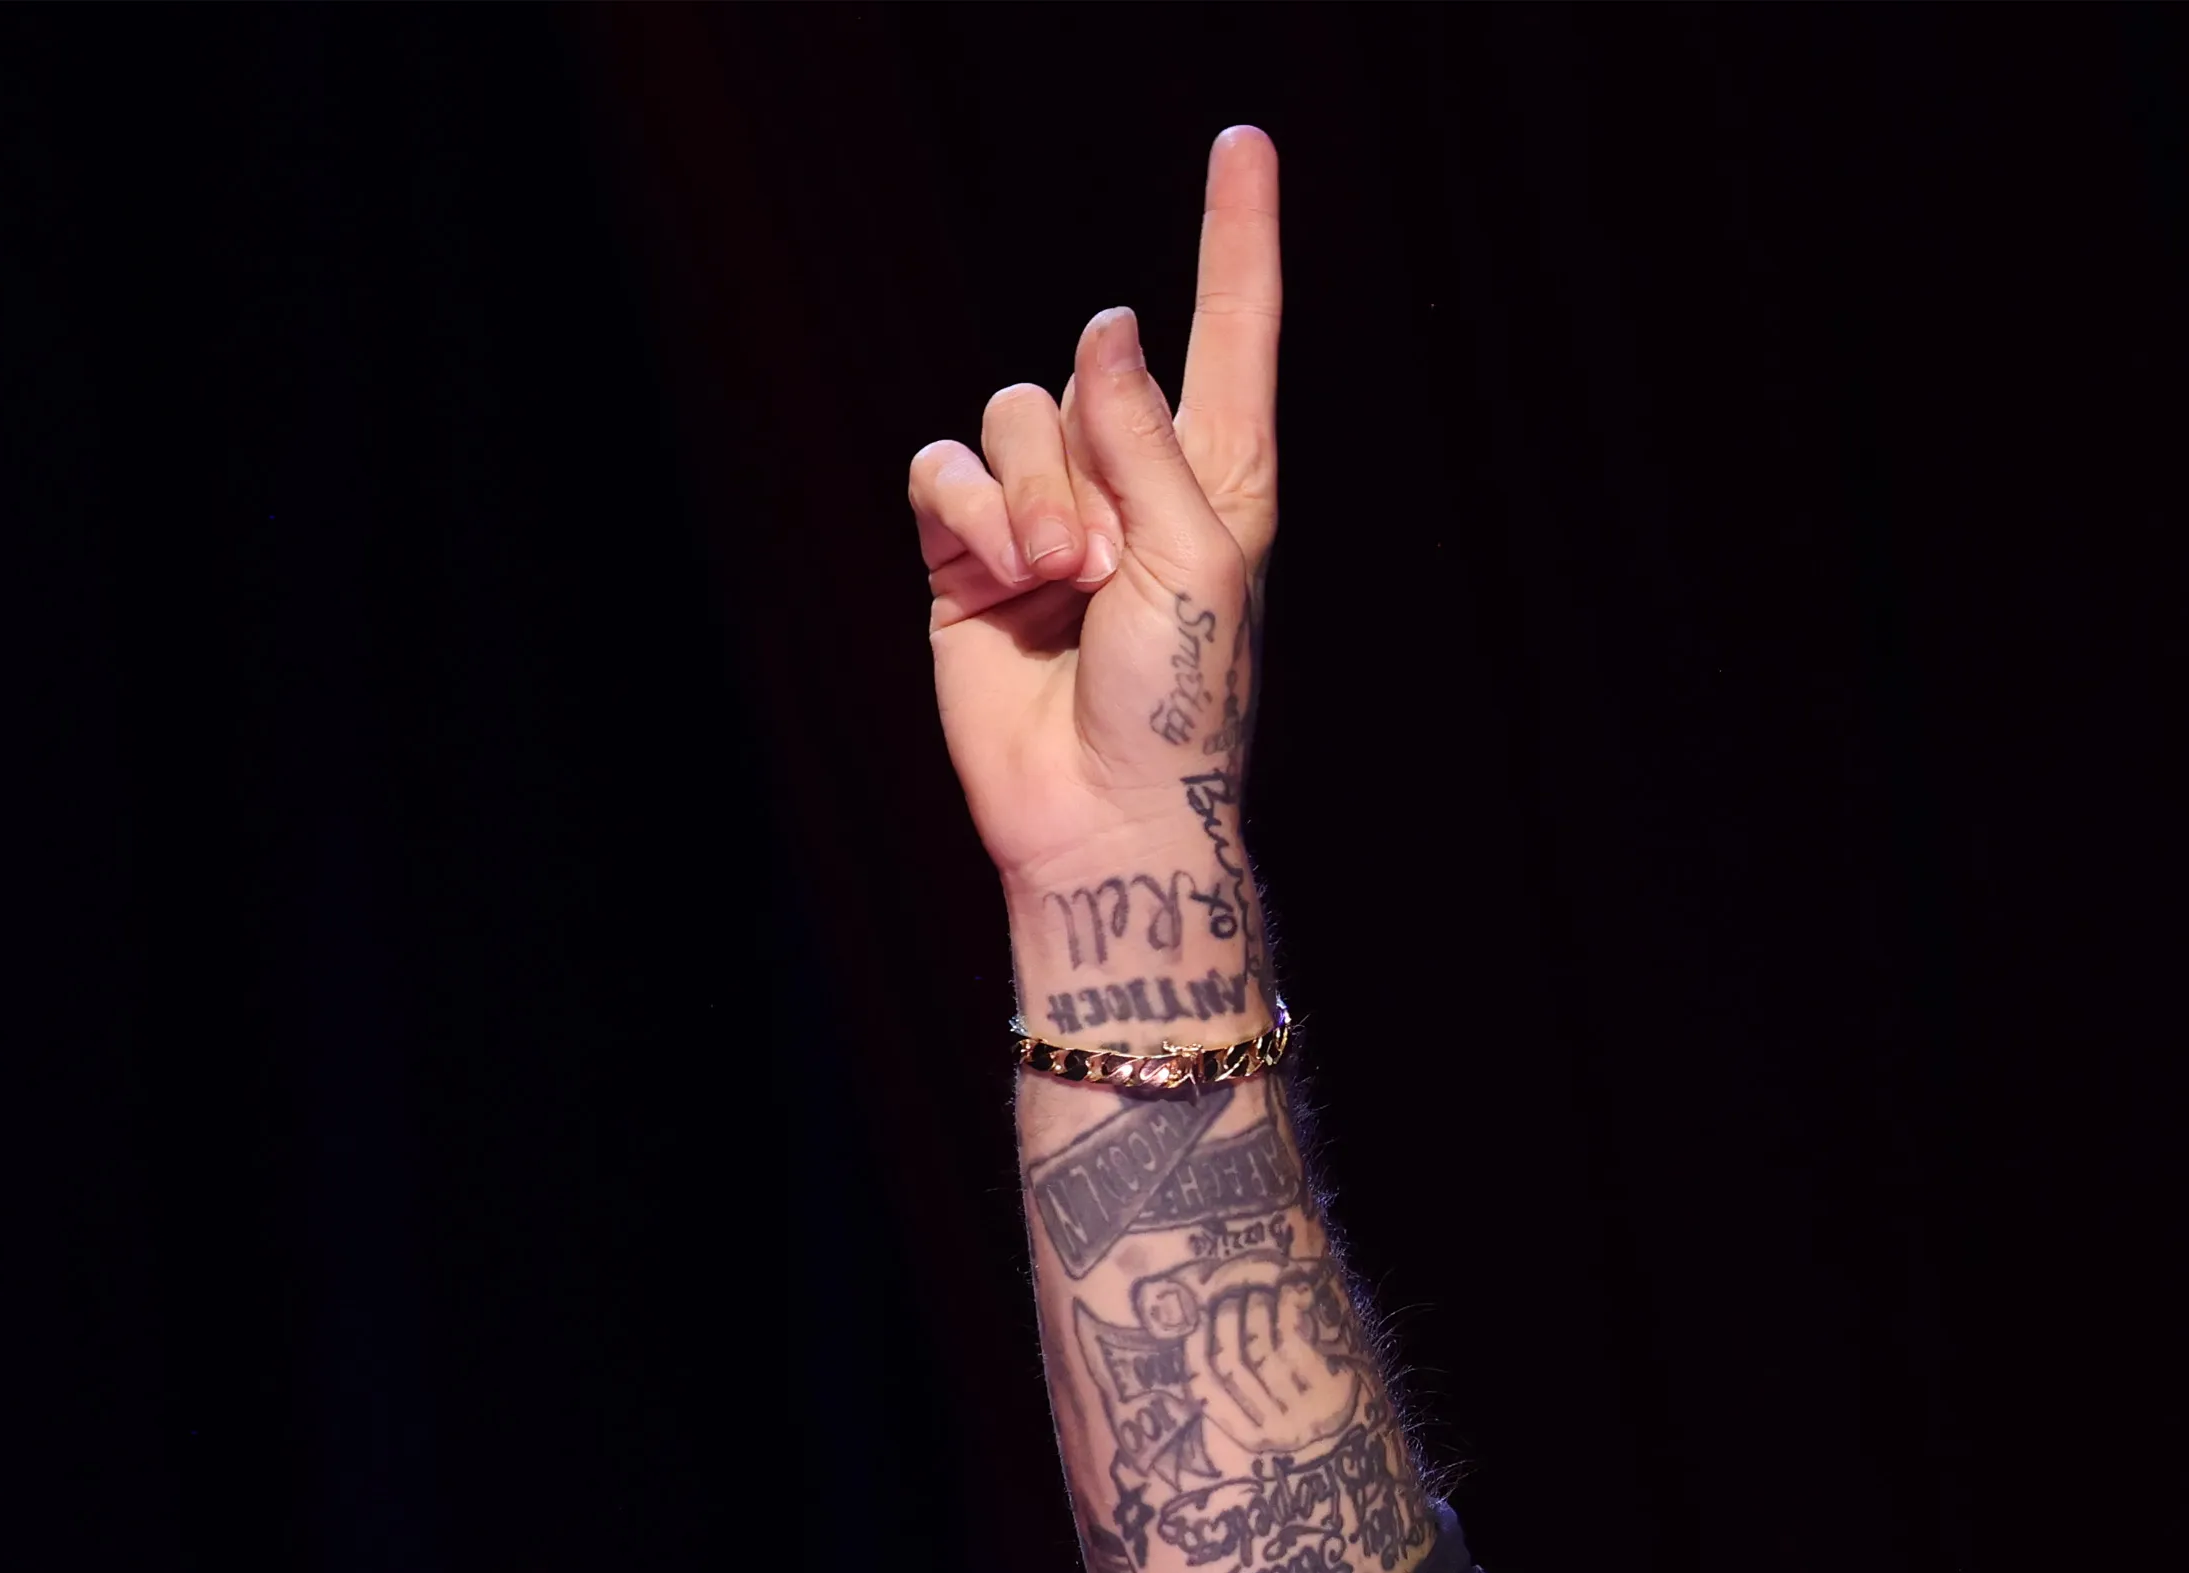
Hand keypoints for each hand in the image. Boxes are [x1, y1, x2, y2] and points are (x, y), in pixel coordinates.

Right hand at [903, 128, 1284, 898]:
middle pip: (1083, 371)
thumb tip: (1109, 325)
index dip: (1238, 239)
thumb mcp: (1195, 560)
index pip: (1229, 335)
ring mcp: (1047, 510)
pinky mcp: (969, 547)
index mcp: (1218, 477)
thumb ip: (1148, 437)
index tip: (1244, 144)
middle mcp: (1131, 478)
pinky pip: (944, 467)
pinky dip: (969, 514)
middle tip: (1109, 570)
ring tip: (1060, 586)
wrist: (1100, 812)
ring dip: (1030, 498)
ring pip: (1010, 413)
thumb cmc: (1182, 702)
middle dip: (1088, 460)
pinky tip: (1000, 579)